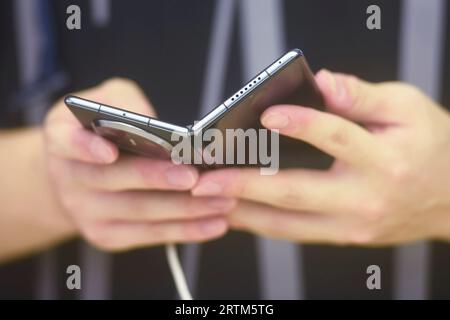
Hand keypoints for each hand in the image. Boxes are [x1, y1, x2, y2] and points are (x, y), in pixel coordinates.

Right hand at [44, 78, 234, 250]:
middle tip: (193, 175)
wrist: (77, 176)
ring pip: (139, 212)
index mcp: (62, 139)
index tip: (109, 151)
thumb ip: (127, 104)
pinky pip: (149, 235)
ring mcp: (86, 212)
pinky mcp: (107, 235)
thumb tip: (160, 127)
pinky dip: (184, 230)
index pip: (68, 142)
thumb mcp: (106, 102)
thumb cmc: (101, 131)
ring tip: (222, 199)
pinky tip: (214, 223)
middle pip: (113, 180)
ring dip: (183, 208)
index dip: (86, 148)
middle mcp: (69, 179)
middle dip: (156, 178)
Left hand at [192, 70, 449, 245]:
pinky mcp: (343, 236)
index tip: (266, 114)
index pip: (336, 138)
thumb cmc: (429, 145)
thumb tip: (323, 83)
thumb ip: (362, 96)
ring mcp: (352, 225)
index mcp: (385, 160)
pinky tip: (237, 211)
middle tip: (205, 180)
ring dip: (243, 211)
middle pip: (296, 193)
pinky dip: (262, 222)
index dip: (301, 123)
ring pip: (287, 224)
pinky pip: (294, 233)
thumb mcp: (406, 107)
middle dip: (244, 186)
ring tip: (208, 198)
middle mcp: (364, 199)